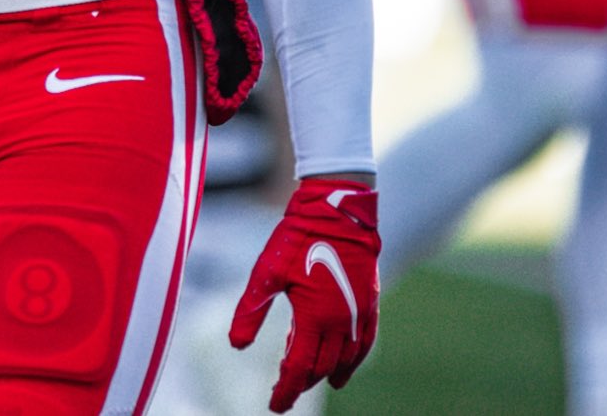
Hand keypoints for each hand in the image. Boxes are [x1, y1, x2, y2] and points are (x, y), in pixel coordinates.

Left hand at [230, 179, 380, 412]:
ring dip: (325, 375)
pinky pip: (364, 345)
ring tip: (307, 383)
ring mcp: (359, 315)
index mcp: (314, 318)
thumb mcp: (266, 273)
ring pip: (344, 361)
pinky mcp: (369, 304)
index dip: (285, 391)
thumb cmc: (298, 238)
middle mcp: (340, 323)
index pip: (298, 369)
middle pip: (321, 368)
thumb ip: (251, 311)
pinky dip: (353, 363)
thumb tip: (236, 345)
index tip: (274, 406)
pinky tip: (342, 371)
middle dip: (301, 384)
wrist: (337, 211)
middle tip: (282, 393)